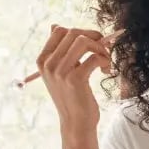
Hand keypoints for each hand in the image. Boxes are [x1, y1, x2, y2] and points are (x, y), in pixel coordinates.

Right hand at [37, 25, 112, 140]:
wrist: (76, 123)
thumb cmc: (72, 96)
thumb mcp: (60, 72)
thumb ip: (59, 51)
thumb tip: (55, 25)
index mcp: (43, 60)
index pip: (60, 30)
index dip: (81, 32)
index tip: (93, 43)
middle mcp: (48, 64)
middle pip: (73, 32)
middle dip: (94, 38)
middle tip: (104, 51)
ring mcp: (60, 71)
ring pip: (83, 41)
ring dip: (100, 48)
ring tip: (106, 61)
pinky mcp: (75, 79)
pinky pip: (94, 57)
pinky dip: (105, 60)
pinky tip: (106, 71)